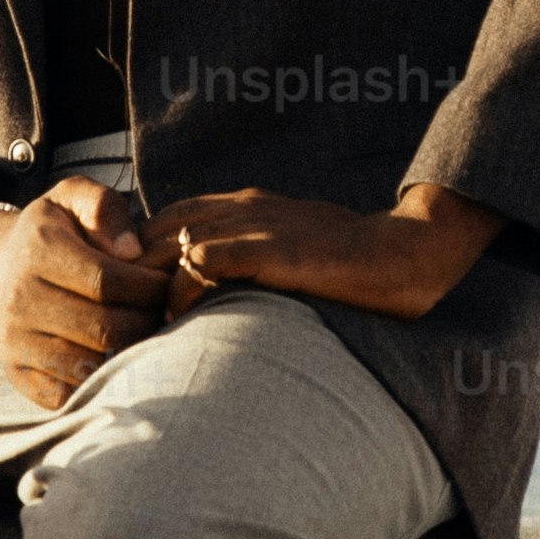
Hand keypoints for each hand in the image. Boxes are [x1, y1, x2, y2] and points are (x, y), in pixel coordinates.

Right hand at [0, 176, 169, 406]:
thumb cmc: (52, 234)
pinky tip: (115, 359)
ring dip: (129, 354)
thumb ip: (104, 208)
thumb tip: (132, 251)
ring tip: (142, 334)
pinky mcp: (18, 374)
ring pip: (90, 363)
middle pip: (104, 327)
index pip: (107, 281)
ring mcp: (14, 341)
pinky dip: (99, 383)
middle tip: (160, 313)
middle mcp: (18, 298)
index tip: (164, 285)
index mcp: (37, 250)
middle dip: (145, 322)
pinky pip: (68, 393)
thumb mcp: (73, 198)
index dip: (148, 287)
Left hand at [140, 181, 503, 320]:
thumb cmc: (351, 264)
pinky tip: (188, 325)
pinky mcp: (270, 250)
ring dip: (156, 291)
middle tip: (135, 326)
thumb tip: (212, 293)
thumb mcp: (290, 250)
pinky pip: (202, 262)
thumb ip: (251, 260)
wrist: (404, 253)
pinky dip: (185, 292)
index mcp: (243, 205)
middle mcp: (240, 207)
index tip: (142, 305)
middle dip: (137, 278)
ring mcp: (254, 225)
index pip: (165, 221)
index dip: (145, 262)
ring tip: (155, 333)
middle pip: (154, 233)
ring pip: (170, 248)